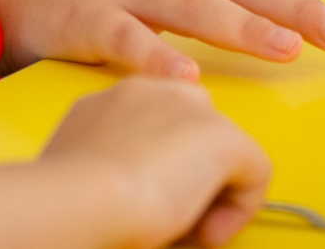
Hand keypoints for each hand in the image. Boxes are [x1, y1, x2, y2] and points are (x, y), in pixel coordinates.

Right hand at [39, 77, 270, 246]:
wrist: (82, 195)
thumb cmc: (68, 194)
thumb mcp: (82, 163)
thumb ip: (104, 160)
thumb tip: (119, 190)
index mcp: (115, 97)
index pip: (156, 125)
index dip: (161, 167)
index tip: (146, 201)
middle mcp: (156, 90)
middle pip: (194, 132)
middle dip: (192, 174)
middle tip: (173, 218)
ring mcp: (192, 108)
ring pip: (224, 151)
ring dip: (213, 190)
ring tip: (188, 229)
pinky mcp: (224, 137)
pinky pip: (256, 173)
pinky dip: (240, 209)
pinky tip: (207, 233)